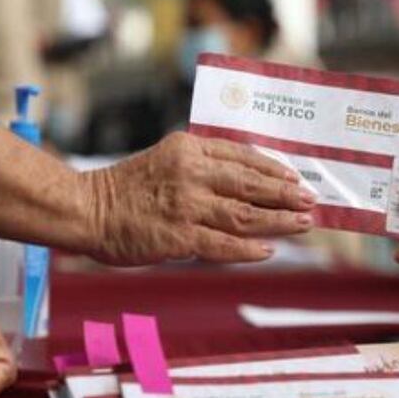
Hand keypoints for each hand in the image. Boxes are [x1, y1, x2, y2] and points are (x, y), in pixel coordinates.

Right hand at [82, 132, 316, 265]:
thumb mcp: (168, 159)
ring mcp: (187, 206)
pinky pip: (223, 244)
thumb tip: (249, 180)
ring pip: (245, 215)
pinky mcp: (179, 236)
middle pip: (252, 184)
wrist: (87, 209)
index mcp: (190, 148)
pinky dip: (249, 249)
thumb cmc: (128, 187)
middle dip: (286, 194)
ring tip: (302, 223)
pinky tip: (269, 249)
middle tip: (310, 201)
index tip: (296, 177)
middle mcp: (191, 173)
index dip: (274, 168)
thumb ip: (203, 165)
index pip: (243, 156)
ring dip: (279, 220)